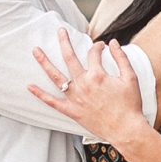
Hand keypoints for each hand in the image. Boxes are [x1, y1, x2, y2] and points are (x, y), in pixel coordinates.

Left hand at [30, 31, 151, 144]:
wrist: (125, 129)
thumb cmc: (130, 105)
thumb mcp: (131, 78)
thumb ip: (121, 58)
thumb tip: (113, 42)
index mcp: (98, 75)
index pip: (93, 53)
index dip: (97, 47)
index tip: (101, 46)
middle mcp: (83, 84)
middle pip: (69, 57)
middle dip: (64, 42)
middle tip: (60, 31)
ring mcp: (75, 98)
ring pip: (56, 77)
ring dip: (44, 62)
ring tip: (36, 51)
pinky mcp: (71, 111)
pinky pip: (52, 102)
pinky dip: (40, 94)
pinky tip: (30, 86)